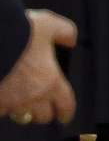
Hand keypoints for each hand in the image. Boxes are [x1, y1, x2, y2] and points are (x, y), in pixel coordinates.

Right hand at [0, 10, 76, 124]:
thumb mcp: (48, 24)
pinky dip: (1, 106)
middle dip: (42, 112)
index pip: (65, 106)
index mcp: (51, 82)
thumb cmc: (18, 33)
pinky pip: (0, 110)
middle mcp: (32, 97)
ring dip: (21, 111)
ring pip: (19, 116)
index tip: (64, 116)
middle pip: (42, 116)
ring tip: (19, 102)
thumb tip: (70, 40)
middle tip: (40, 106)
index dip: (66, 113)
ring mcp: (9, 102)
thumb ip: (64, 32)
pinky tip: (2, 96)